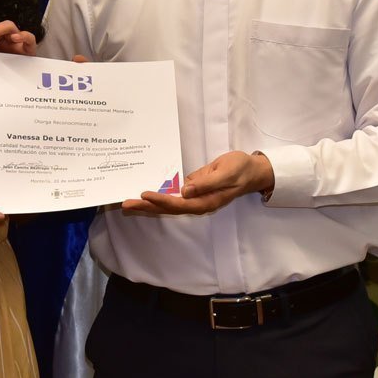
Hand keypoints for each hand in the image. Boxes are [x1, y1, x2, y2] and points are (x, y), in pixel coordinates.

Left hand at [123, 150, 274, 215]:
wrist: (252, 170)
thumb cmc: (240, 169)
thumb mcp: (227, 172)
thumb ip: (206, 183)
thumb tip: (185, 191)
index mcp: (206, 201)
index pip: (179, 203)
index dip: (161, 200)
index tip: (145, 194)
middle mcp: (197, 203)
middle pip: (168, 208)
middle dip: (146, 206)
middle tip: (125, 204)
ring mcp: (194, 198)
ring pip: (167, 204)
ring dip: (148, 204)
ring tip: (127, 202)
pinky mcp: (192, 190)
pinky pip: (172, 195)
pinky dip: (157, 196)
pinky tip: (144, 195)